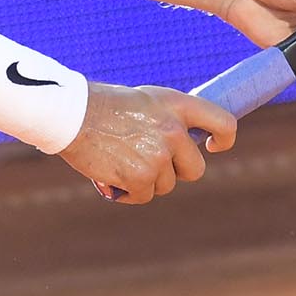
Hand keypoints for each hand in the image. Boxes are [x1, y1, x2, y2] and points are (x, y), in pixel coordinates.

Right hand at [63, 82, 237, 203]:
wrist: (70, 114)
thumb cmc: (103, 105)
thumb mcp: (145, 100)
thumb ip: (169, 119)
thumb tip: (184, 144)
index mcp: (177, 105)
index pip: (224, 123)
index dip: (225, 139)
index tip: (213, 147)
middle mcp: (174, 131)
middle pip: (194, 169)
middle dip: (175, 171)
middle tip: (149, 162)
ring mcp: (159, 156)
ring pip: (166, 185)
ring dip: (146, 180)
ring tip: (121, 161)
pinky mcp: (141, 177)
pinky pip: (144, 196)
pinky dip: (129, 192)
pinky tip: (111, 176)